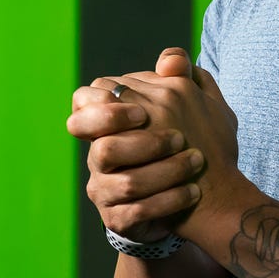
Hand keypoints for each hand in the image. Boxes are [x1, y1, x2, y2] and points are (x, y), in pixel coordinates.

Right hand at [67, 49, 207, 240]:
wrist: (194, 195)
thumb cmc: (187, 143)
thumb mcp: (189, 107)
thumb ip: (180, 77)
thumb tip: (169, 59)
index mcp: (110, 123)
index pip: (83, 105)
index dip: (106, 110)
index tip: (143, 114)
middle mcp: (99, 156)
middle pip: (103, 148)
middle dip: (144, 143)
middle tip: (179, 138)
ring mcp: (105, 189)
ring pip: (125, 183)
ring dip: (166, 172)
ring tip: (195, 162)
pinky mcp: (118, 218)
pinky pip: (135, 212)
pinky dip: (169, 201)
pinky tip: (193, 193)